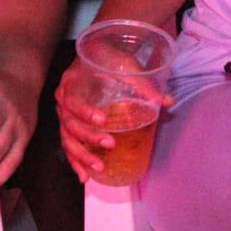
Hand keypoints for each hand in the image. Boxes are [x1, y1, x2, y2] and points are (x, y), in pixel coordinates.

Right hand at [55, 58, 172, 183]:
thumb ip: (143, 83)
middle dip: (88, 137)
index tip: (102, 120)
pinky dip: (76, 162)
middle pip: (69, 123)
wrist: (94, 53)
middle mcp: (63, 99)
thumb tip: (167, 102)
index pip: (73, 99)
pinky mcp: (68, 125)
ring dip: (81, 155)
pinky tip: (85, 176)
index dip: (84, 111)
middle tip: (109, 144)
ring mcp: (63, 114)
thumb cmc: (107, 58)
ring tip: (98, 167)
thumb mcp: (124, 64)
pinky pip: (68, 146)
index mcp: (72, 82)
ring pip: (67, 138)